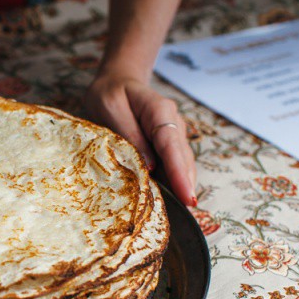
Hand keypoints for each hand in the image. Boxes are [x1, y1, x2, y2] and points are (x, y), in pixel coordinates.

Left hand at [84, 73, 196, 206]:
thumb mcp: (110, 107)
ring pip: (181, 165)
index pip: (172, 146)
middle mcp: (173, 124)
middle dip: (186, 187)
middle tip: (188, 216)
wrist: (116, 82)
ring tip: (183, 215)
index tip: (187, 197)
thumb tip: (149, 166)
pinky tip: (171, 201)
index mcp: (160, 111)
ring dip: (181, 188)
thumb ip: (129, 133)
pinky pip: (173, 166)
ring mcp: (173, 135)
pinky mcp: (167, 146)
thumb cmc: (110, 94)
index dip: (179, 174)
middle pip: (183, 159)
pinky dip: (173, 182)